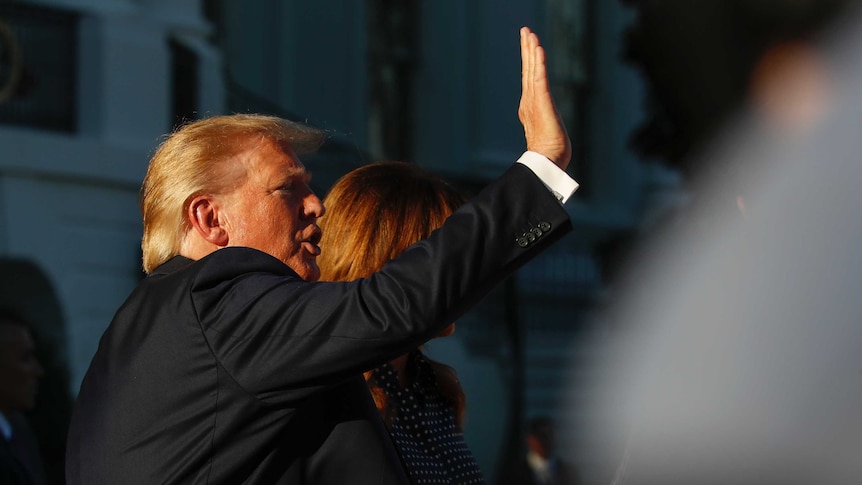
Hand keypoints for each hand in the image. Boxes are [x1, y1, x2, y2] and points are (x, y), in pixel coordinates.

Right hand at [518, 26, 571, 170]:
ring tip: (529, 33)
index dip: (529, 60)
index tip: (529, 44)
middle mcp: (529, 100)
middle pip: (528, 68)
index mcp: (530, 106)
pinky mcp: (542, 102)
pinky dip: (538, 62)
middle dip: (527, 48)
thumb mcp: (547, 132)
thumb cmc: (550, 152)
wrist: (546, 162)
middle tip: (525, 30)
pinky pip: (540, 77)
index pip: (530, 77)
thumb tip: (547, 128)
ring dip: (531, 49)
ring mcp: (534, 100)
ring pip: (532, 69)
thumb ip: (545, 125)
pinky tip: (538, 48)